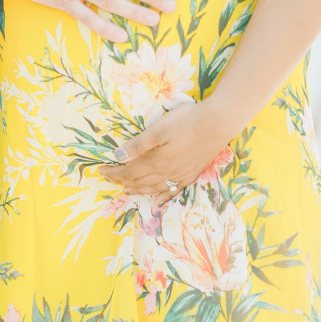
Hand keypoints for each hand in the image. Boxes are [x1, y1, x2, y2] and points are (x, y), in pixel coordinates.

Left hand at [98, 101, 238, 204]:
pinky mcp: (193, 173)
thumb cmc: (187, 121)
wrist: (220, 122)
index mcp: (156, 161)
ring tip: (127, 189)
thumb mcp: (158, 129)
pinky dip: (162, 196)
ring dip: (138, 189)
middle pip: (139, 181)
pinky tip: (158, 200)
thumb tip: (117, 157)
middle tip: (110, 178)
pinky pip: (174, 190)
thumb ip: (137, 145)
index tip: (100, 170)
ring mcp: (181, 175)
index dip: (113, 172)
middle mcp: (167, 172)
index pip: (128, 172)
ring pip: (154, 188)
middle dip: (121, 181)